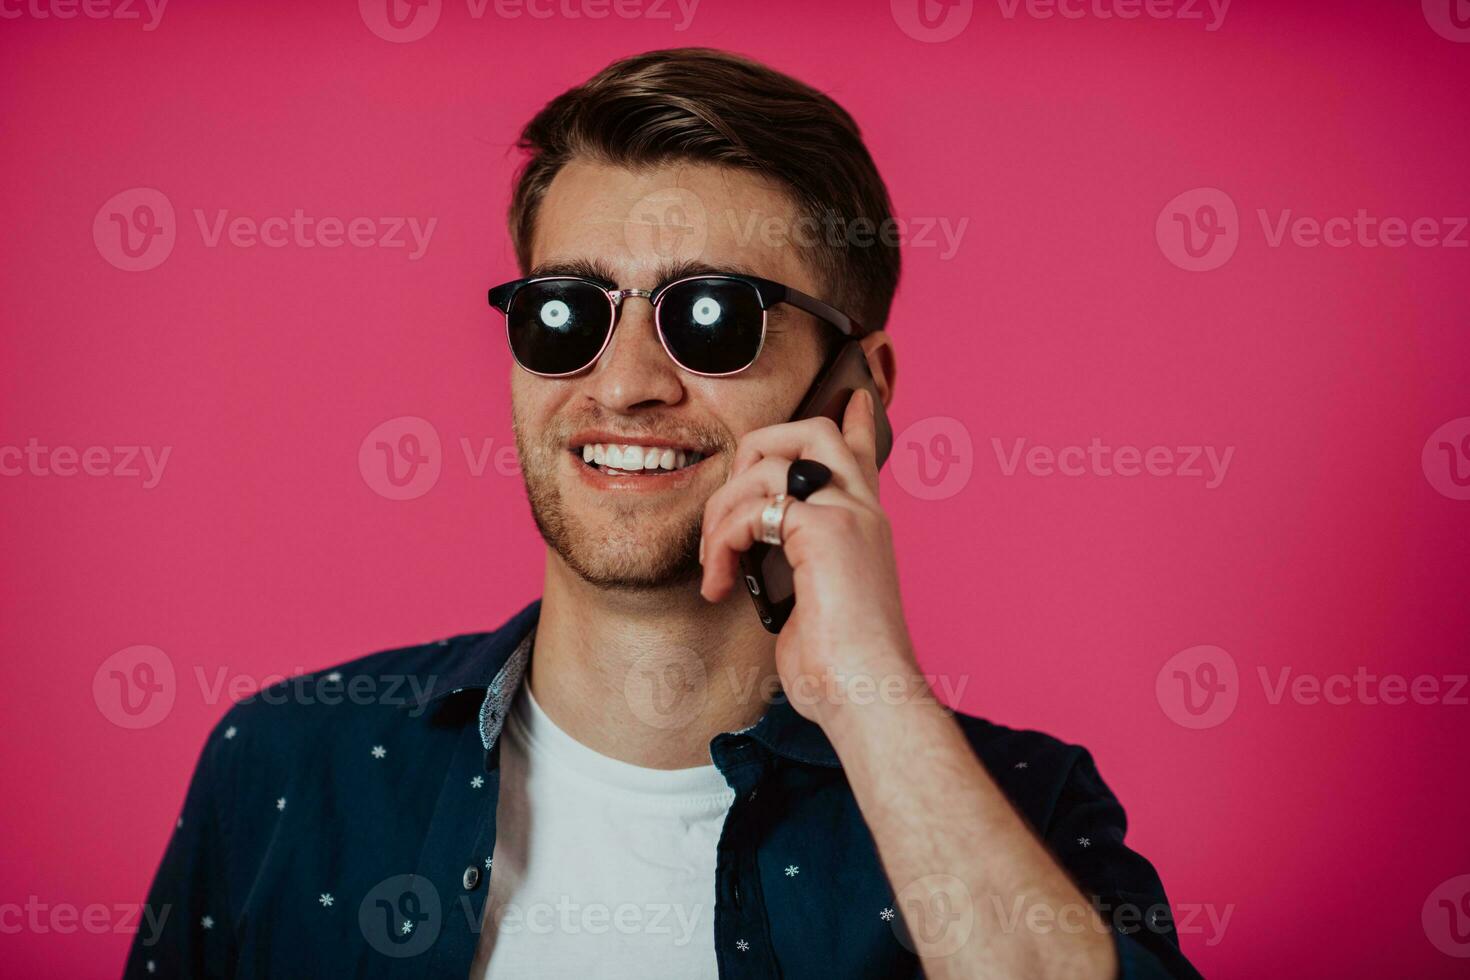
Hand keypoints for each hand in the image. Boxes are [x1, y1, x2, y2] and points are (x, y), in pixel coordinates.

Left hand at [698, 389, 919, 726]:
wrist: (866, 694)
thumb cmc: (841, 669)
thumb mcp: (817, 608)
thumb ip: (800, 573)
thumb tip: (760, 571)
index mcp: (866, 526)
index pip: (863, 454)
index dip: (856, 418)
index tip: (856, 394)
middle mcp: (862, 511)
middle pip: (814, 431)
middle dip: (757, 449)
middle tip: (729, 508)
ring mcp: (846, 514)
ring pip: (770, 462)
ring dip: (722, 512)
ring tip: (714, 565)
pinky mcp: (823, 530)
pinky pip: (753, 508)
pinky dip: (723, 541)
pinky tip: (722, 582)